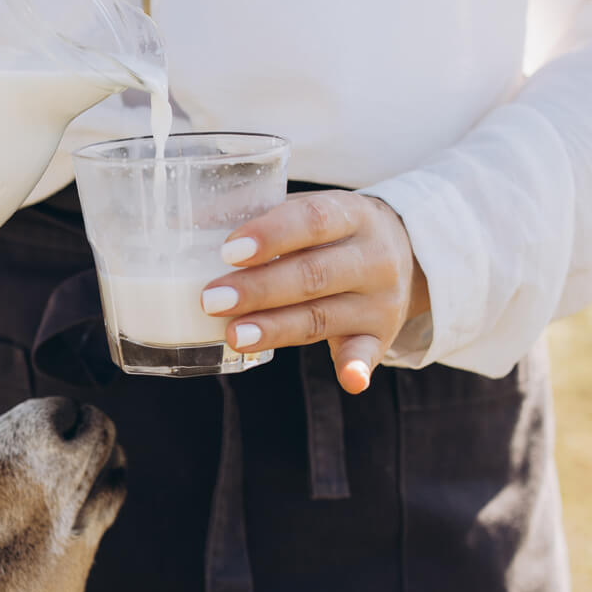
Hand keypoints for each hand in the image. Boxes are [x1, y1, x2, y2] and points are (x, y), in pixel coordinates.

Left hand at [200, 191, 430, 394]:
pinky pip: (368, 353)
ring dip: (278, 328)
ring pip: (324, 316)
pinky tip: (350, 381)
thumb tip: (186, 223)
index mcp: (351, 214)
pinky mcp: (380, 335)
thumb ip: (255, 215)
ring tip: (234, 335)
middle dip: (259, 289)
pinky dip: (358, 368)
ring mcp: (378, 299)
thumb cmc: (331, 231)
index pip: (312, 220)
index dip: (270, 235)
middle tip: (212, 300)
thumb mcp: (305, 210)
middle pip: (313, 274)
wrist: (404, 253)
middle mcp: (372, 257)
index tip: (229, 251)